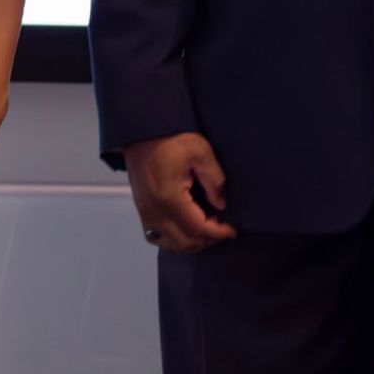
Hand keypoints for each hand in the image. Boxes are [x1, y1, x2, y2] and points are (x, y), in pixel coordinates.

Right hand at [123, 132, 238, 253]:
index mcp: (169, 198)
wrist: (142, 130)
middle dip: (207, 240)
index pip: (198, 228)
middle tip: (222, 229)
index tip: (233, 230)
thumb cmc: (172, 137)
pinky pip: (156, 236)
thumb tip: (221, 205)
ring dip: (191, 242)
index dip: (218, 233)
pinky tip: (185, 228)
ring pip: (170, 243)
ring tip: (206, 230)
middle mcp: (154, 211)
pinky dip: (173, 239)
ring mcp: (144, 212)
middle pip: (184, 242)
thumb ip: (214, 180)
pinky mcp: (140, 209)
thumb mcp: (200, 151)